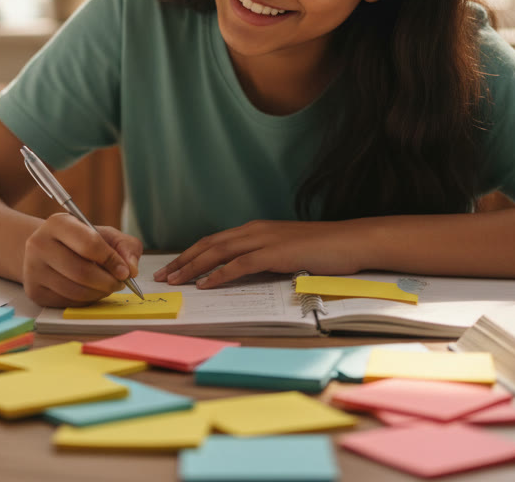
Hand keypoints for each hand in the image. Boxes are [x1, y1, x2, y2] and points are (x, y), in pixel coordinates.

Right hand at [22, 213, 142, 306]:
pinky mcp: (34, 290)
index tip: (125, 272)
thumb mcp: (104, 234)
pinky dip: (85, 301)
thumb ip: (125, 246)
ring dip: (99, 294)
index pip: (89, 244)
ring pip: (75, 291)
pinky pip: (67, 302)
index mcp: (58, 223)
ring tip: (106, 287)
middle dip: (107, 282)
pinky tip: (90, 291)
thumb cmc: (79, 241)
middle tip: (120, 284)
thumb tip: (131, 269)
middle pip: (81, 272)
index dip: (112, 261)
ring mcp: (33, 269)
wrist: (46, 250)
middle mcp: (39, 244)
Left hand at [153, 219, 369, 288]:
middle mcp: (255, 230)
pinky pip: (240, 265)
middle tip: (162, 276)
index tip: (173, 267)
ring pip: (219, 252)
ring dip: (193, 267)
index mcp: (256, 229)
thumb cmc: (324, 249)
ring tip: (175, 281)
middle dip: (182, 260)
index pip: (215, 240)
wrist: (352, 241)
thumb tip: (245, 273)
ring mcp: (265, 240)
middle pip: (209, 244)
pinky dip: (219, 274)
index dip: (191, 253)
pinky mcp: (275, 253)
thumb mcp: (287, 252)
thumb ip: (265, 258)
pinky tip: (205, 285)